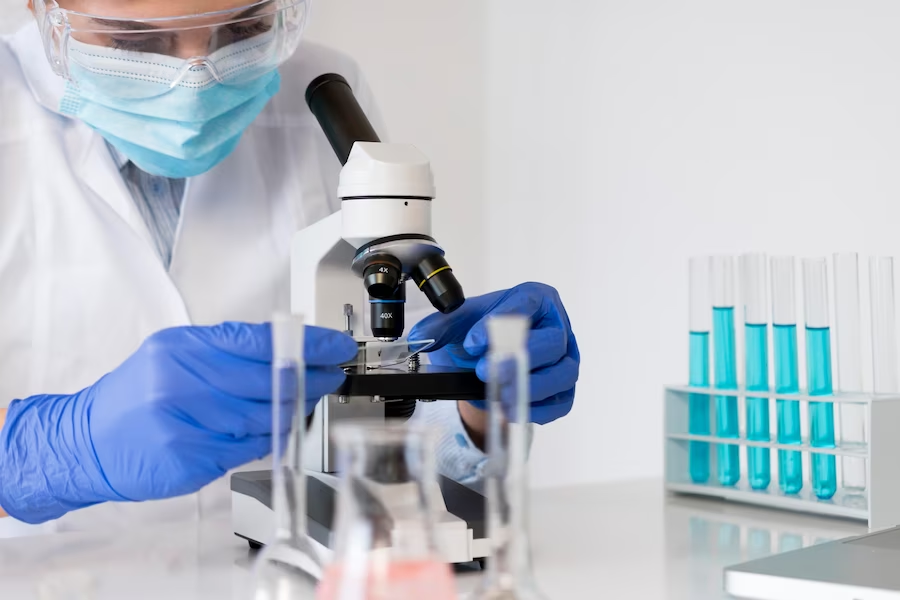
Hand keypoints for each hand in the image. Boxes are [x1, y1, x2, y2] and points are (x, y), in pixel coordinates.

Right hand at [0, 322, 355, 523]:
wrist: (85, 442)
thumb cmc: (137, 397)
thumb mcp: (173, 356)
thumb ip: (226, 354)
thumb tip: (287, 354)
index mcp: (181, 348)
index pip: (257, 341)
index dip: (305, 344)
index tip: (335, 347)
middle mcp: (181, 382)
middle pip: (266, 380)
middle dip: (308, 378)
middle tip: (331, 377)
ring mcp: (184, 424)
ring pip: (261, 418)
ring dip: (291, 411)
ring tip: (302, 403)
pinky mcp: (188, 460)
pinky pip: (245, 448)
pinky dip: (266, 439)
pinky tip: (272, 431)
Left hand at [409, 282, 579, 424]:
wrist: (485, 360)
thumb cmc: (482, 332)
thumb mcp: (458, 322)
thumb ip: (439, 327)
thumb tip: (419, 338)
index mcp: (535, 299)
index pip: (526, 306)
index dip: (501, 324)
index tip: (472, 343)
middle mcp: (557, 326)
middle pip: (553, 341)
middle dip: (518, 359)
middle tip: (485, 371)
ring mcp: (566, 359)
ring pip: (563, 373)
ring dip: (530, 387)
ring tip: (500, 396)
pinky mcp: (565, 388)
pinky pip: (562, 402)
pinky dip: (538, 409)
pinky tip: (513, 410)